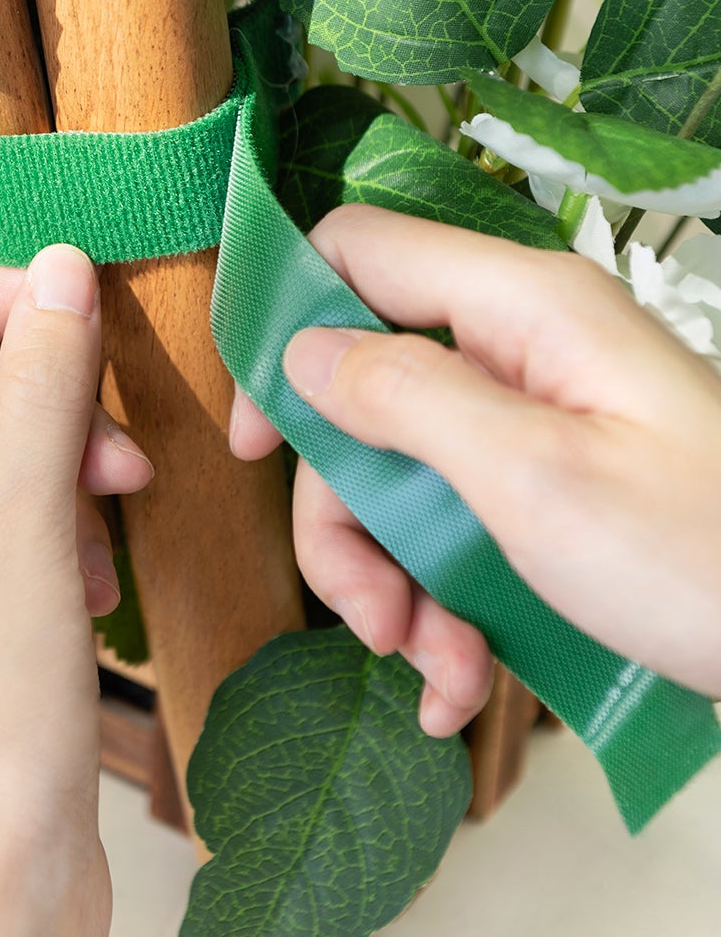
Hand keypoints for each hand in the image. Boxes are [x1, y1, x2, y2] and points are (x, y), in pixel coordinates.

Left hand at [0, 246, 153, 936]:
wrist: (2, 911)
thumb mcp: (25, 537)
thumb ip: (47, 391)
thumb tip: (58, 270)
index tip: (68, 284)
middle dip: (44, 426)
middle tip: (126, 452)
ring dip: (61, 489)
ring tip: (109, 542)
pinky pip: (6, 540)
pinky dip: (60, 546)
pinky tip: (97, 592)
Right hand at [231, 205, 720, 723]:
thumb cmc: (703, 558)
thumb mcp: (532, 480)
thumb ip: (405, 398)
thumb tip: (302, 349)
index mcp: (525, 309)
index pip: (359, 252)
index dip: (288, 328)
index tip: (259, 439)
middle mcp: (527, 351)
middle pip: (367, 394)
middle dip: (350, 516)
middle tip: (371, 615)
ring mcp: (542, 423)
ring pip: (405, 478)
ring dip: (398, 582)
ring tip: (440, 671)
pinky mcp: (555, 490)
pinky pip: (460, 529)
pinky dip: (447, 608)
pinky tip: (464, 684)